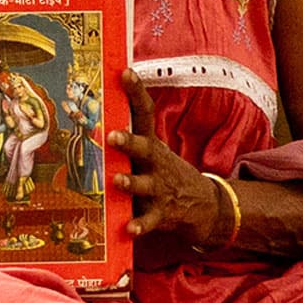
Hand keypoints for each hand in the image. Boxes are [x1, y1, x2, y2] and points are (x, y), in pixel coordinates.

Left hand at [106, 69, 222, 243]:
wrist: (204, 205)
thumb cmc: (164, 171)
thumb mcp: (152, 151)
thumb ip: (130, 132)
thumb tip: (99, 100)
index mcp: (151, 145)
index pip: (145, 113)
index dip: (136, 92)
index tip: (125, 72)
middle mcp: (156, 164)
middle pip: (143, 149)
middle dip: (129, 142)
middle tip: (112, 136)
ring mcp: (160, 189)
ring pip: (144, 185)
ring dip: (130, 183)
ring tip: (117, 180)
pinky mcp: (161, 214)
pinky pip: (148, 221)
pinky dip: (140, 225)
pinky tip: (129, 229)